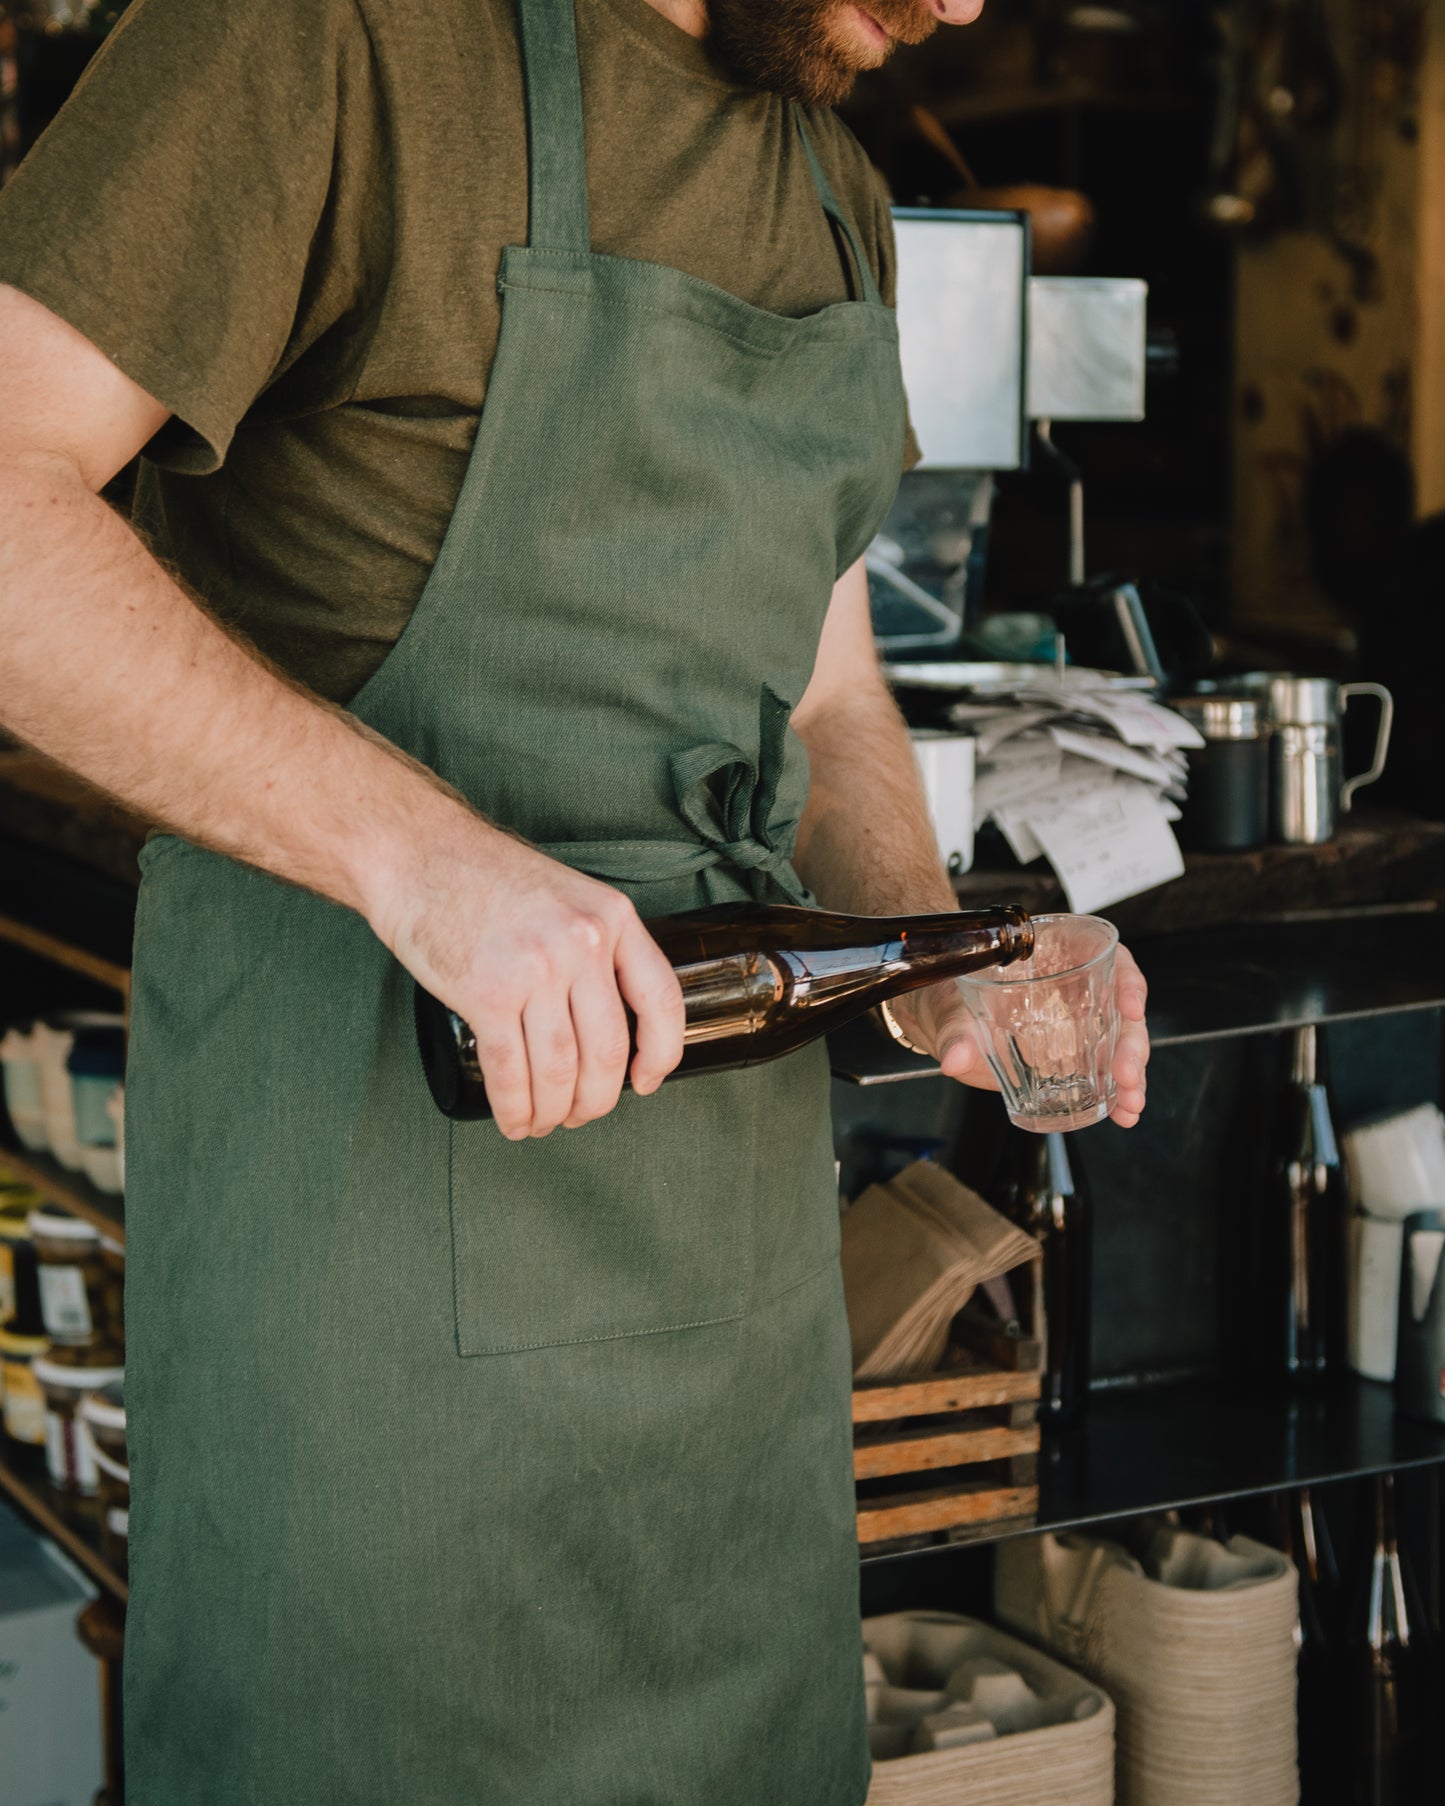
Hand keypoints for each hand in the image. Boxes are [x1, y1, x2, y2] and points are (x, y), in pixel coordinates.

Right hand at [366, 804, 684, 1139]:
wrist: (418, 854)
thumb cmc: (487, 876)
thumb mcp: (568, 896)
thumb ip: (595, 946)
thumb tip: (608, 1018)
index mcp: (612, 918)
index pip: (661, 999)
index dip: (661, 1053)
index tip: (646, 1081)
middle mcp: (582, 944)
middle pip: (607, 1050)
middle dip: (596, 1099)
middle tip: (581, 1113)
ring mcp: (535, 969)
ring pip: (560, 1070)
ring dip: (553, 1110)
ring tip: (544, 1121)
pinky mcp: (486, 993)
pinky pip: (511, 1072)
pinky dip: (515, 1108)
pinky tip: (514, 1120)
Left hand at [891, 943, 1150, 1128]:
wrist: (938, 1023)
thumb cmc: (947, 998)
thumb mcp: (949, 1009)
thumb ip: (956, 1032)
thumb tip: (954, 1059)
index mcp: (1052, 956)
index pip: (1105, 955)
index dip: (1127, 979)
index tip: (1130, 1008)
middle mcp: (1073, 987)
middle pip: (1119, 1007)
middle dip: (1131, 1044)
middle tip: (1127, 1076)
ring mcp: (1075, 1022)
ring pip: (1118, 1042)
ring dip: (1131, 1075)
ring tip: (1130, 1105)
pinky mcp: (1070, 1056)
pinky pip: (1103, 1070)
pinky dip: (1116, 1093)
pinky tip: (1123, 1114)